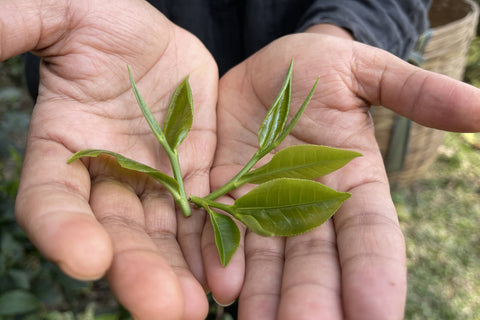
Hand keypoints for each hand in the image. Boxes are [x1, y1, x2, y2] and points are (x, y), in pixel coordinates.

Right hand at [5, 1, 217, 317]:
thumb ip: (18, 25)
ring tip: (196, 310)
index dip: (62, 229)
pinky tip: (229, 276)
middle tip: (162, 311)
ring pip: (164, 234)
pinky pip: (206, 212)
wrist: (148, 38)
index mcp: (62, 149)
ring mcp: (155, 178)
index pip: (51, 200)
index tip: (85, 258)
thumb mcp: (56, 14)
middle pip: (117, 232)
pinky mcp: (196, 172)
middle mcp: (107, 177)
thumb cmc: (96, 21)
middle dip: (137, 271)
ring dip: (179, 274)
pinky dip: (215, 243)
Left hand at [204, 31, 479, 318]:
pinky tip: (222, 288)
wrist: (264, 72)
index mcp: (354, 184)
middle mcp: (310, 206)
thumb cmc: (318, 67)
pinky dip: (220, 259)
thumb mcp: (364, 71)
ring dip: (266, 298)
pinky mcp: (225, 196)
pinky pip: (221, 233)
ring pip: (269, 262)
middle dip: (313, 301)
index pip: (372, 238)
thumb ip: (414, 93)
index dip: (375, 276)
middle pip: (318, 264)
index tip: (378, 314)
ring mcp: (264, 205)